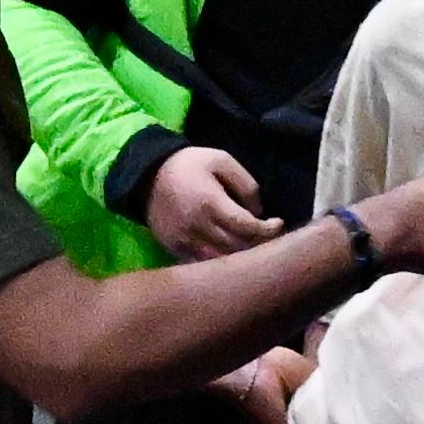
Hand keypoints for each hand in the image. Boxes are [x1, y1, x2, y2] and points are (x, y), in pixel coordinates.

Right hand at [146, 147, 283, 259]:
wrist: (146, 175)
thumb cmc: (188, 164)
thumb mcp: (221, 160)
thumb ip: (245, 184)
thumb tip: (258, 211)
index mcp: (210, 203)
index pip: (247, 226)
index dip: (267, 229)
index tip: (277, 223)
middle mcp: (198, 226)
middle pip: (237, 247)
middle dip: (257, 243)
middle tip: (267, 236)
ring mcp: (185, 241)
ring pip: (221, 261)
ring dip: (240, 257)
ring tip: (251, 246)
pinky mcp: (175, 249)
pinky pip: (202, 264)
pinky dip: (219, 263)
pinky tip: (229, 254)